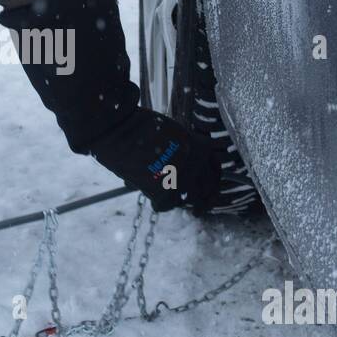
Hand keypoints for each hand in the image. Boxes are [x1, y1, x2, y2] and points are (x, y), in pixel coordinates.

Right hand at [87, 108, 224, 211]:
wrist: (120, 131)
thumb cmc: (141, 127)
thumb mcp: (172, 132)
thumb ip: (184, 148)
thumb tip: (188, 164)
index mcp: (199, 146)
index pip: (215, 168)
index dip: (213, 181)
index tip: (210, 189)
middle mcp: (195, 164)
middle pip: (207, 189)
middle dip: (203, 201)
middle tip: (198, 209)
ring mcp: (180, 179)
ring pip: (188, 200)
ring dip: (181, 203)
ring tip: (174, 204)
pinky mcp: (162, 192)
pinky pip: (166, 205)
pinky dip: (161, 205)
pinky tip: (156, 201)